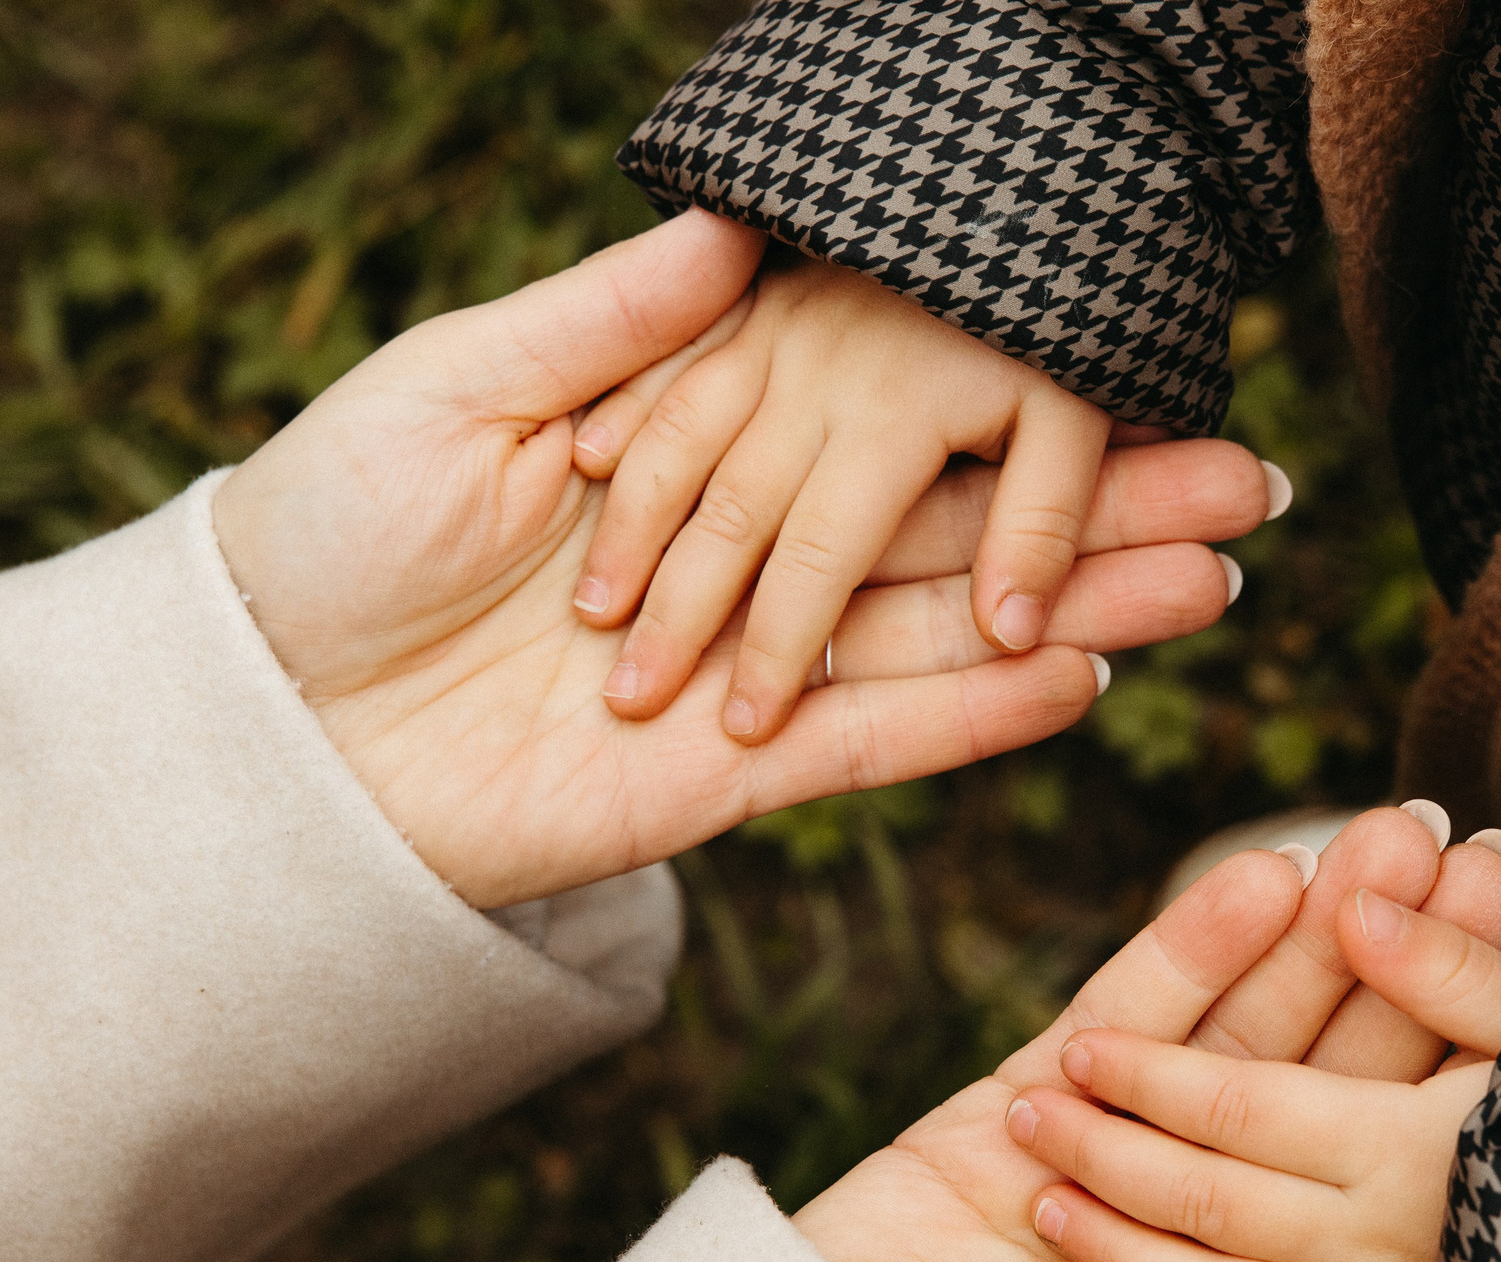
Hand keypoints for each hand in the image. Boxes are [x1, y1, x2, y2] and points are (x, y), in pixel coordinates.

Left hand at [211, 213, 1268, 909]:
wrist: (254, 717)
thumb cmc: (326, 528)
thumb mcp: (463, 391)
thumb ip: (615, 327)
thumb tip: (746, 237)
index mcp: (692, 459)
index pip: (885, 424)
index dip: (1007, 403)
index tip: (1134, 370)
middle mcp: (739, 566)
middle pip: (949, 537)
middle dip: (1099, 516)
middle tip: (1245, 494)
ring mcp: (737, 679)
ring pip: (936, 643)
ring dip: (1073, 617)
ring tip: (1208, 588)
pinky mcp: (716, 784)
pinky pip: (862, 748)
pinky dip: (966, 721)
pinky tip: (1077, 679)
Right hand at [792, 805, 1500, 1261]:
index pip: (1391, 1184)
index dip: (1471, 1083)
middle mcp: (1203, 1244)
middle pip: (1329, 1085)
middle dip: (1406, 971)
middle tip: (1486, 855)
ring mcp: (1107, 1174)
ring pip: (1238, 1037)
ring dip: (1320, 933)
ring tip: (1396, 836)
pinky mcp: (1009, 1122)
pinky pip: (1118, 1022)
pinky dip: (1189, 951)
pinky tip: (1265, 878)